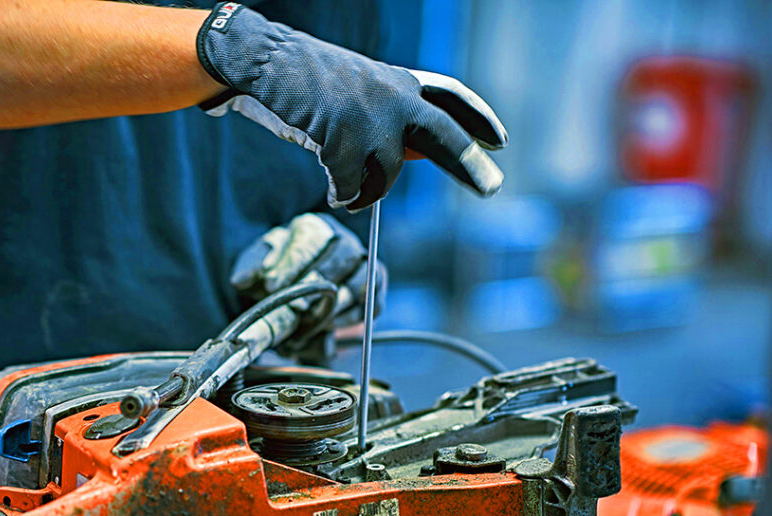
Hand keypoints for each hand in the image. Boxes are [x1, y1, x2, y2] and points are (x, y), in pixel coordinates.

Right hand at [197, 2, 507, 209]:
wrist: (271, 64)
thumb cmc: (310, 85)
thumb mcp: (360, 94)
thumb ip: (387, 121)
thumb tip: (405, 161)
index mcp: (401, 82)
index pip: (450, 97)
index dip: (478, 118)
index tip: (500, 142)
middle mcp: (394, 96)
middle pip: (444, 135)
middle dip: (469, 164)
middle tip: (492, 188)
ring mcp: (371, 117)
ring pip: (386, 175)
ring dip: (367, 192)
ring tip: (346, 192)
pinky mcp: (344, 137)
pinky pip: (352, 185)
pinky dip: (342, 194)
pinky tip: (332, 191)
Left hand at [231, 213, 386, 329]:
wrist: (292, 295)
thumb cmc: (277, 274)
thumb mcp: (257, 267)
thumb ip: (250, 268)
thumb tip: (242, 278)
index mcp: (315, 227)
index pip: (311, 236)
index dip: (293, 262)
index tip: (272, 285)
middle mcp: (345, 242)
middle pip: (343, 255)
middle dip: (318, 283)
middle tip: (295, 307)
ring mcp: (364, 266)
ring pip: (362, 280)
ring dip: (335, 304)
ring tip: (307, 321)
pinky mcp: (374, 293)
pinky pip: (371, 305)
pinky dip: (350, 318)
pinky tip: (326, 327)